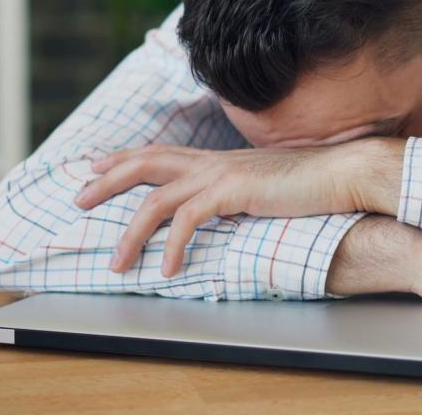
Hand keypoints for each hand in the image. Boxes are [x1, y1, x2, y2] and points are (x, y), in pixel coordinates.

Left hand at [73, 139, 402, 275]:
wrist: (343, 173)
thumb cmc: (313, 183)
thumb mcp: (266, 185)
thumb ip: (240, 192)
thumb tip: (228, 206)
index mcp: (219, 159)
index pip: (161, 152)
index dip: (125, 159)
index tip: (96, 167)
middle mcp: (213, 161)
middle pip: (146, 163)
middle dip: (107, 181)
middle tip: (77, 199)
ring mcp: (221, 174)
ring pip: (156, 199)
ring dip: (131, 233)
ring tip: (118, 263)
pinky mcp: (232, 192)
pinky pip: (188, 220)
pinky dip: (172, 246)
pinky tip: (168, 269)